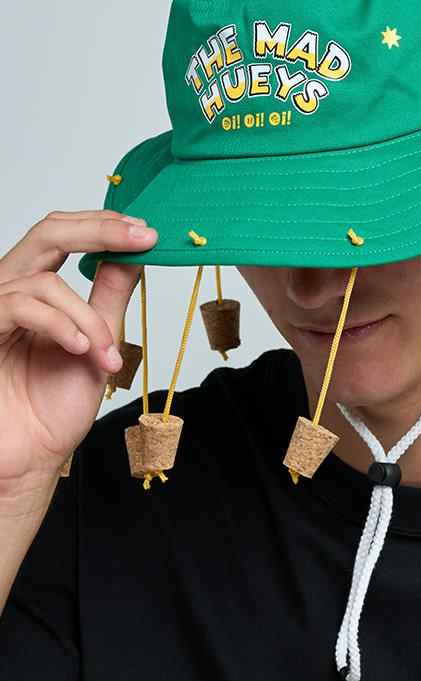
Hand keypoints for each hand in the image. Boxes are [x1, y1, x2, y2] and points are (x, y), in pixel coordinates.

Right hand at [0, 210, 157, 484]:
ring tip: (106, 352)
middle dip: (100, 230)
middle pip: (47, 232)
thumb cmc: (54, 406)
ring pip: (44, 282)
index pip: (63, 234)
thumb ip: (108, 296)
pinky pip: (19, 307)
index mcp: (36, 290)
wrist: (31, 457)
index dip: (104, 224)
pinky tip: (81, 349)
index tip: (147, 230)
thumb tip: (134, 252)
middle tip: (142, 238)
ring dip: (87, 317)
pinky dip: (59, 325)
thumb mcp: (98, 342)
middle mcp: (10, 292)